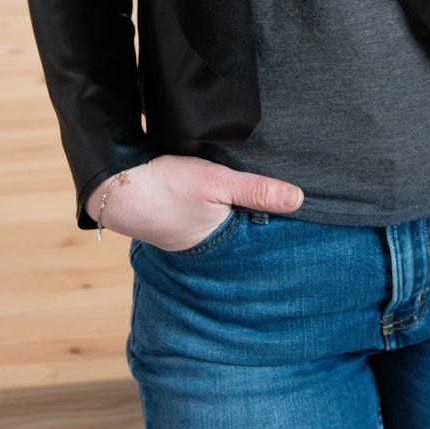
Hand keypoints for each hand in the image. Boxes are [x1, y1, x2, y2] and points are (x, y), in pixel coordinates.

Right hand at [87, 155, 303, 250]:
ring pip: (235, 224)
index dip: (286, 227)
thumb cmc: (167, 186)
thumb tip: (299, 199)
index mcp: (226, 244)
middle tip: (298, 206)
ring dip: (246, 213)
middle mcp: (215, 246)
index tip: (311, 216)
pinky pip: (219, 217)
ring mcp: (201, 236)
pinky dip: (227, 208)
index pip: (267, 239)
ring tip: (273, 200)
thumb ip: (256, 190)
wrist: (118, 187)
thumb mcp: (216, 182)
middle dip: (269, 222)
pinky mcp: (190, 222)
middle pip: (252, 233)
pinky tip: (236, 196)